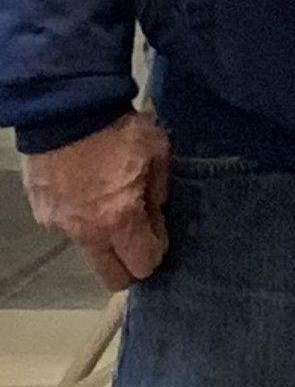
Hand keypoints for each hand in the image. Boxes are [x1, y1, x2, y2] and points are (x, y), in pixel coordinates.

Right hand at [22, 113, 169, 289]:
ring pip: (89, 253)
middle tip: (140, 239)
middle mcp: (87, 232)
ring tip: (112, 205)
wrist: (67, 109)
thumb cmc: (118, 129)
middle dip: (130, 265)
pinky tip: (88, 192)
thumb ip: (159, 193)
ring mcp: (60, 225)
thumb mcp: (157, 154)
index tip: (160, 233)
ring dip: (105, 240)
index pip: (143, 265)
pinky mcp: (41, 213)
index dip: (157, 251)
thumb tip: (157, 217)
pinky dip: (81, 219)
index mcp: (119, 219)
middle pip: (112, 277)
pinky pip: (68, 229)